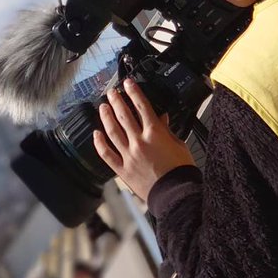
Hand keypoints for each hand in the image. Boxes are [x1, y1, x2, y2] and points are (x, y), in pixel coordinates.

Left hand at [93, 78, 195, 199]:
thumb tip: (162, 117)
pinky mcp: (123, 169)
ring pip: (112, 131)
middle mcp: (139, 142)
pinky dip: (100, 143)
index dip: (133, 92)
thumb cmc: (180, 170)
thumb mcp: (178, 144)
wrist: (176, 193)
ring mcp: (129, 155)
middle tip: (111, 92)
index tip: (127, 84)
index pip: (142, 106)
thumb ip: (167, 129)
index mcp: (155, 133)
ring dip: (106, 117)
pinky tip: (96, 134)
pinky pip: (107, 154)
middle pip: (124, 115)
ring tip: (102, 107)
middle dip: (116, 100)